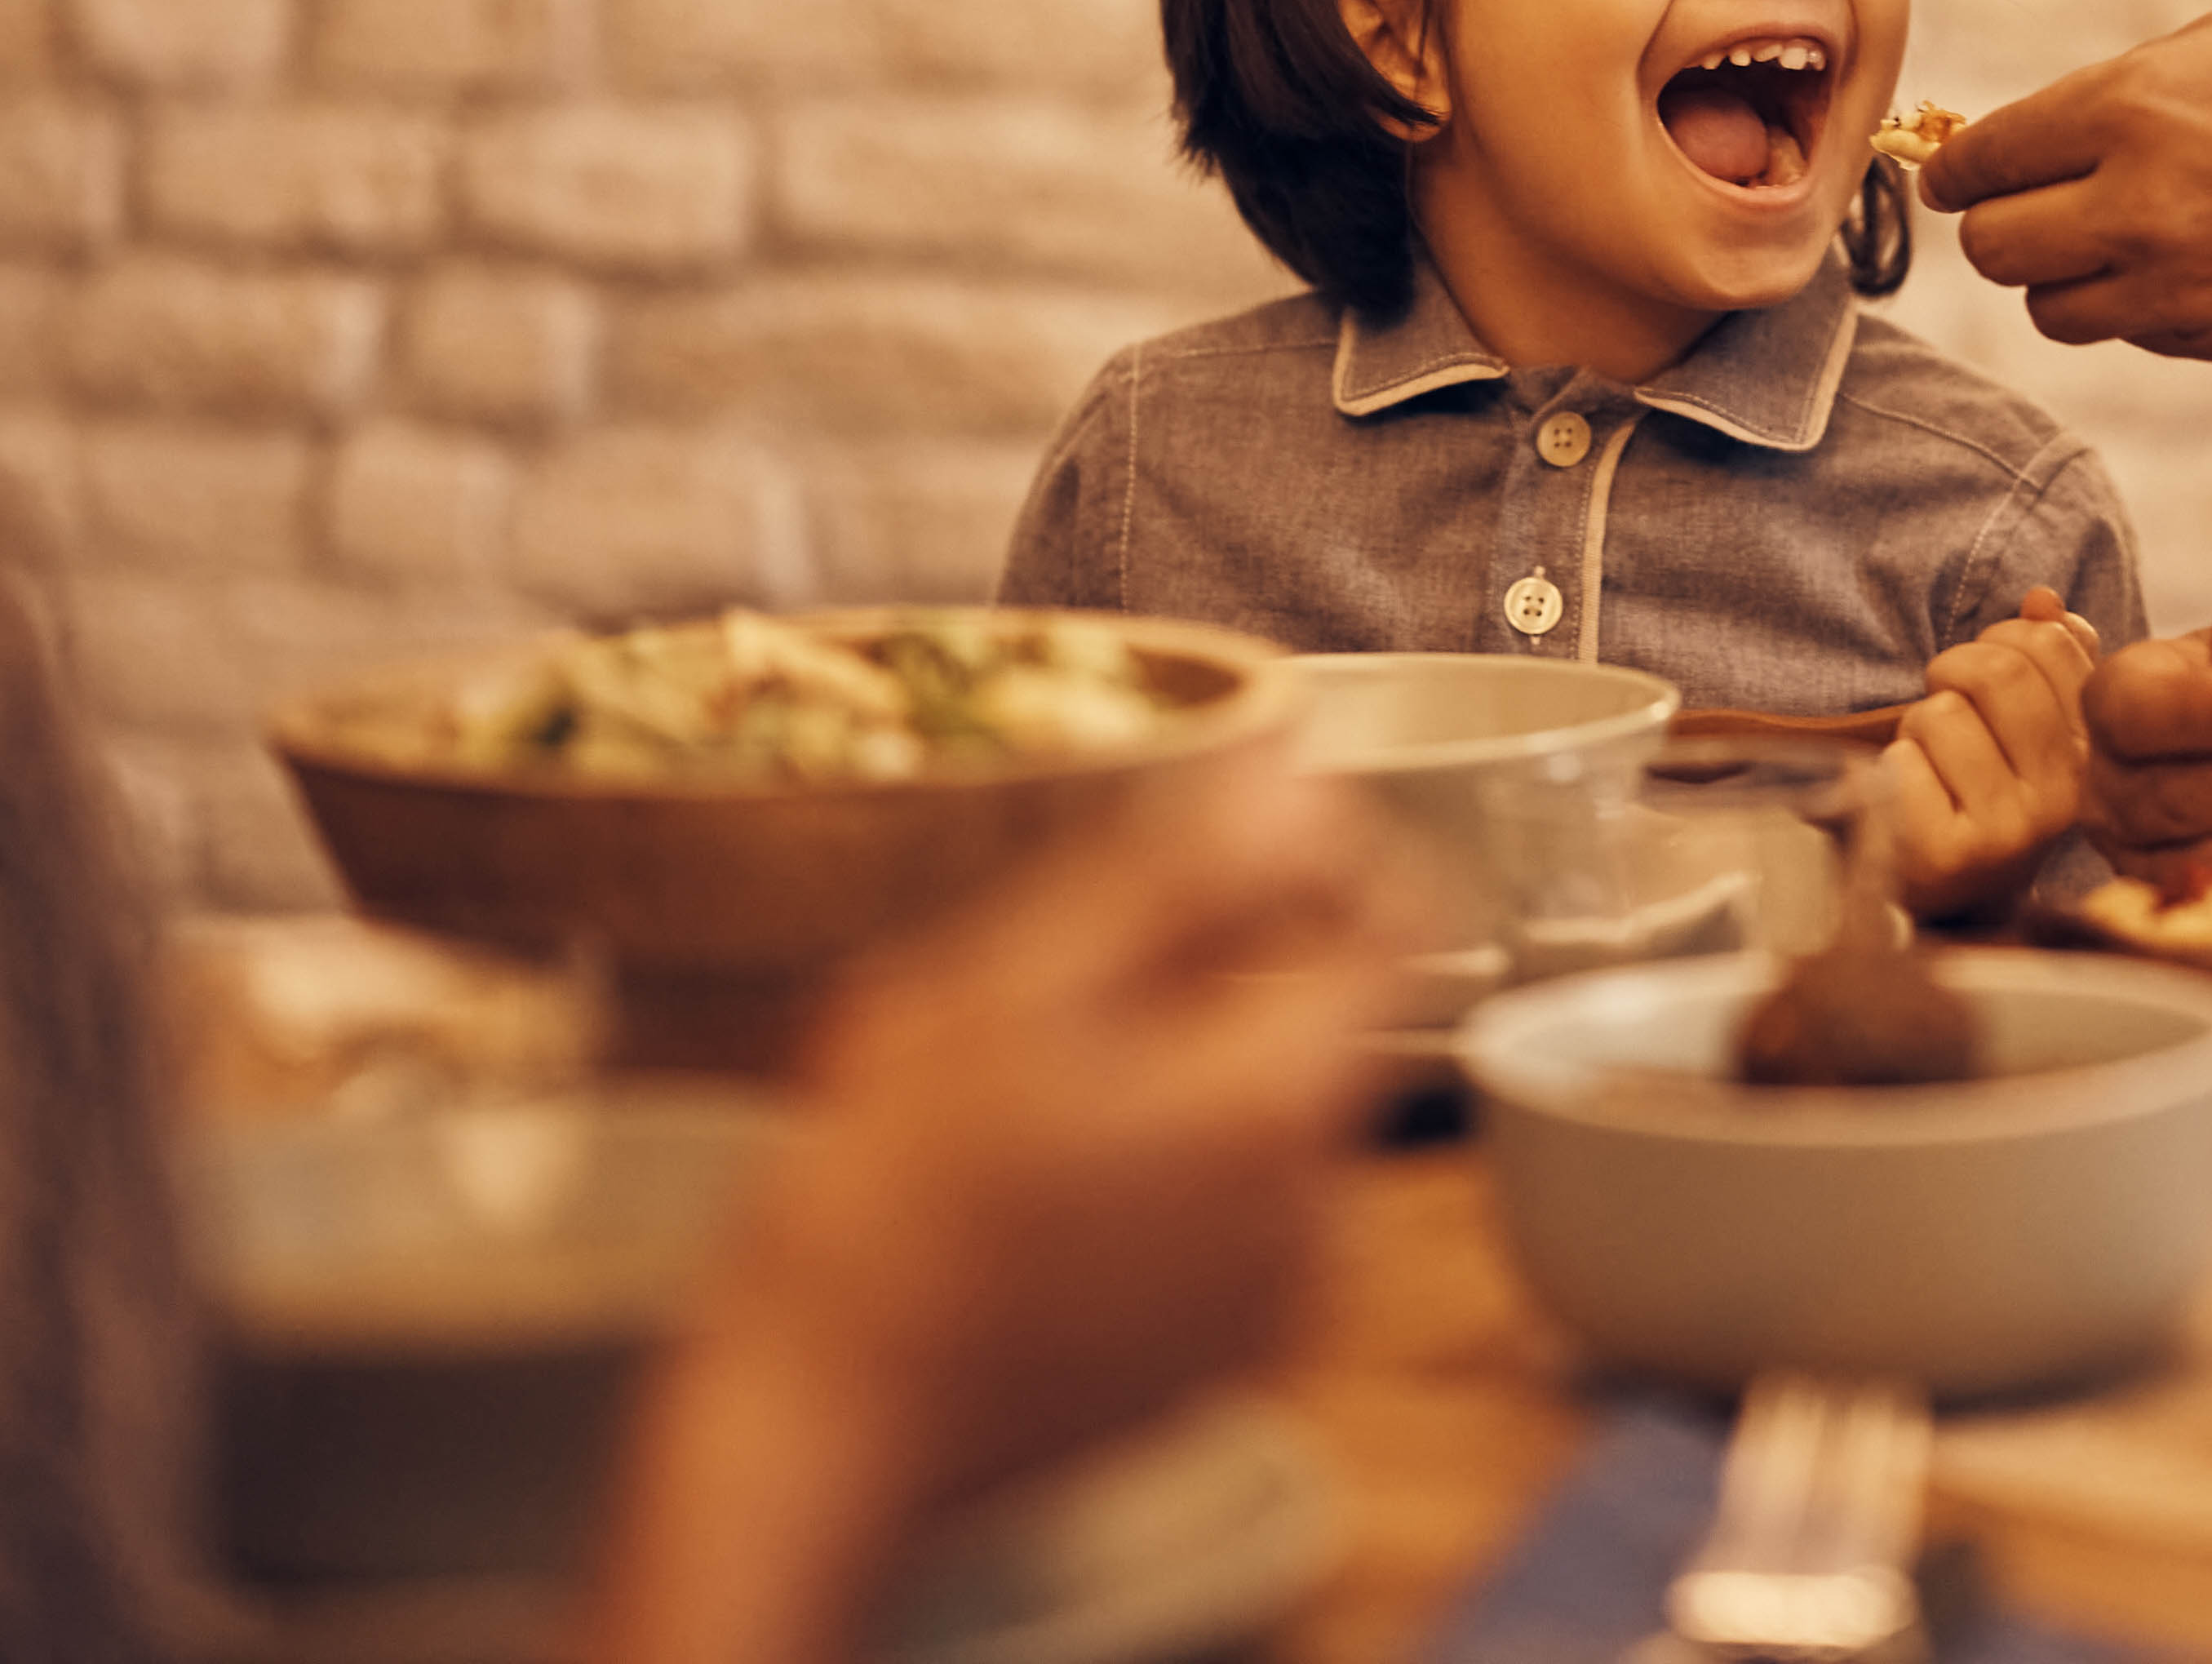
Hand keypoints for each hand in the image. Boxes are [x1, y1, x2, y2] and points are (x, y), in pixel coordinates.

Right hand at [584, 753, 1396, 1663]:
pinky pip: (1231, 1215)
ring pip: (1270, 1111)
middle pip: (1325, 1016)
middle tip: (1065, 976)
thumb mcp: (1010, 989)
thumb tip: (1290, 780)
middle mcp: (1321, 1208)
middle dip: (1221, 967)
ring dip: (1183, 1069)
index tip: (1219, 843)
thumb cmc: (885, 1211)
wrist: (815, 1432)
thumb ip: (1175, 873)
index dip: (1321, 853)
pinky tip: (1036, 1185)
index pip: (1396, 918)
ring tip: (1029, 1092)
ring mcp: (1274, 1300)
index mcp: (1283, 1101)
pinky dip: (1163, 1172)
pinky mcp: (1215, 1359)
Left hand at [1887, 588, 2102, 922]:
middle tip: (1946, 706)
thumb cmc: (1979, 786)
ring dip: (1918, 728)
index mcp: (2092, 753)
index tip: (1987, 675)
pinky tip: (1910, 801)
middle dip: (1953, 672)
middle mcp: (2065, 798)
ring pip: (1942, 715)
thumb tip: (2043, 599)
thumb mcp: (2025, 722)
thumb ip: (2047, 656)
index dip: (2001, 638)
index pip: (2051, 642)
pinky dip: (1893, 768)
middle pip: (1997, 672)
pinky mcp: (1950, 856)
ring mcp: (2010, 833)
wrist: (1944, 890)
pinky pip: (1903, 764)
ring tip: (1932, 764)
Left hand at [1927, 11, 2211, 361]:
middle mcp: (2132, 206)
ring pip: (2047, 309)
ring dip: (2059, 277)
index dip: (1953, 170)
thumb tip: (2022, 143)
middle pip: (1994, 248)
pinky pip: (2124, 334)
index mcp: (2123, 113)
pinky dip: (2130, 307)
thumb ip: (2102, 100)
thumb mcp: (2202, 51)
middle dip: (1997, 225)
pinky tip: (2174, 266)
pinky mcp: (2206, 335)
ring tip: (2101, 244)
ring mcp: (2169, 283)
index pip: (1983, 160)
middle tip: (2022, 209)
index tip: (1950, 175)